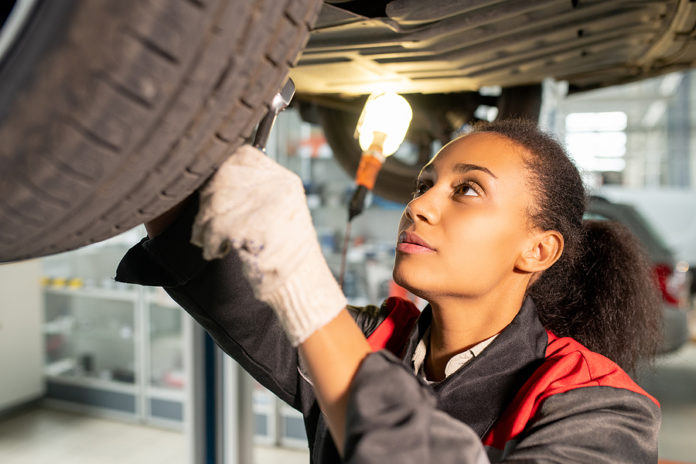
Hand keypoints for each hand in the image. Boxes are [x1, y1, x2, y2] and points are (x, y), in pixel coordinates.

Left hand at [191, 144, 345, 344]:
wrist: (301, 285)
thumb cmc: (284, 253)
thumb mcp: (278, 212)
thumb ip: (252, 192)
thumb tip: (211, 180)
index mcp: (284, 180)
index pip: (241, 156)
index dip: (219, 173)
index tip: (211, 193)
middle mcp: (277, 187)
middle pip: (222, 178)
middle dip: (206, 204)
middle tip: (204, 226)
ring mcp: (266, 205)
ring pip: (214, 203)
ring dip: (204, 227)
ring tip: (211, 243)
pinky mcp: (252, 228)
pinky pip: (214, 228)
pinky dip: (209, 244)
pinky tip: (217, 251)